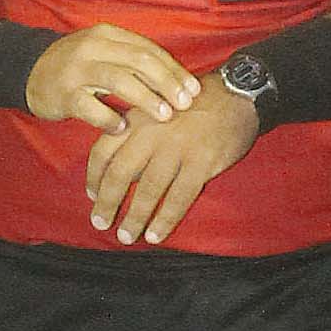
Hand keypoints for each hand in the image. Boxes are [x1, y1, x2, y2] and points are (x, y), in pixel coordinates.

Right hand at [26, 24, 199, 132]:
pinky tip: (123, 128)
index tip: (194, 90)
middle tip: (185, 104)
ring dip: (146, 98)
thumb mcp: (104, 53)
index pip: (148, 50)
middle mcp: (93, 47)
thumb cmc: (77, 67)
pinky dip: (109, 119)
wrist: (29, 71)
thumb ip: (133, 62)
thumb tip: (177, 82)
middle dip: (166, 83)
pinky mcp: (63, 94)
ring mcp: (77, 70)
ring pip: (119, 80)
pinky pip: (91, 108)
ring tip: (165, 115)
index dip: (174, 70)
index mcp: (107, 35)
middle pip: (139, 61)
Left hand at [85, 76, 260, 243]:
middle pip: (120, 173)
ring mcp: (177, 148)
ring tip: (126, 236)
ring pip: (148, 190)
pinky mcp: (201, 163)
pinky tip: (156, 235)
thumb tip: (121, 170)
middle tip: (101, 223)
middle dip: (108, 203)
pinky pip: (178, 198)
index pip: (103, 150)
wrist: (237, 93)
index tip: (92, 197)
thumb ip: (136, 132)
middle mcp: (152, 133)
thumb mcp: (157, 106)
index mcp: (138, 118)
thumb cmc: (194, 104)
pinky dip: (165, 220)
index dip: (94, 177)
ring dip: (134, 217)